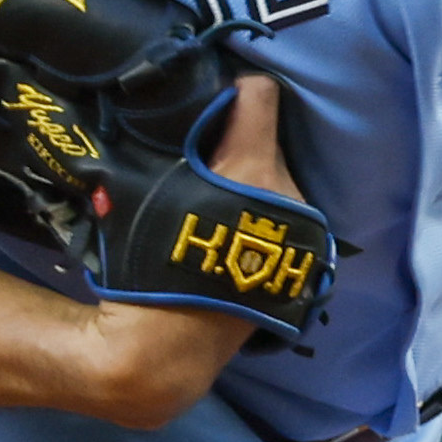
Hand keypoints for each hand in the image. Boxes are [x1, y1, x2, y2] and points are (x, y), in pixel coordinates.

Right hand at [53, 73, 297, 428]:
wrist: (170, 350)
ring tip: (211, 195)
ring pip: (274, 174)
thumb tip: (154, 105)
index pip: (260, 92)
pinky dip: (258, 207)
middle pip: (266, 136)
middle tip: (197, 157)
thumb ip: (156, 144)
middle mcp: (290, 193)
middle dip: (234, 140)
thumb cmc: (148, 268)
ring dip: (247, 176)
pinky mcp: (304, 254)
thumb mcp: (137, 193)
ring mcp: (303, 227)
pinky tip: (230, 225)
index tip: (205, 104)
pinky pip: (281, 208)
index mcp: (253, 170)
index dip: (229, 90)